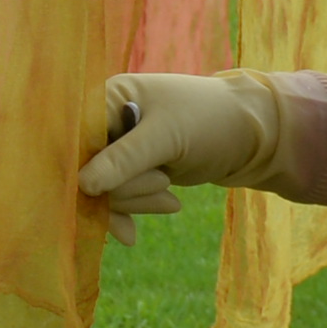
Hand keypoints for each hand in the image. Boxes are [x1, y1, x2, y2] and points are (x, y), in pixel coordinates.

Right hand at [76, 70, 288, 218]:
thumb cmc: (210, 121)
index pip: (74, 139)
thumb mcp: (166, 138)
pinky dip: (131, 212)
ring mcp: (118, 147)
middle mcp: (105, 120)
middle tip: (163, 182)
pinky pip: (116, 199)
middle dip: (124, 189)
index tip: (95, 194)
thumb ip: (123, 160)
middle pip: (86, 169)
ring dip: (135, 202)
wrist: (252, 136)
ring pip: (102, 189)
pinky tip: (139, 230)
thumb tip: (82, 186)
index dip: (80, 169)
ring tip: (171, 198)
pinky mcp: (132, 170)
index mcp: (106, 97)